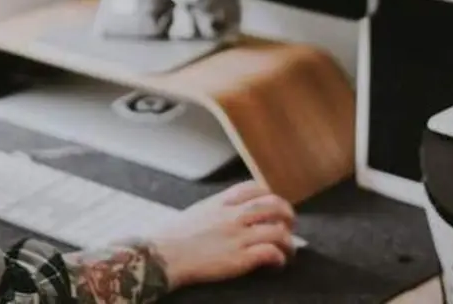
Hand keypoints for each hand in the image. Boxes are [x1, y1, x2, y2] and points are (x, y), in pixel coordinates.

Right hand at [152, 181, 295, 288]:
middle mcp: (233, 215)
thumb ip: (217, 209)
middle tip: (289, 226)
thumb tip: (232, 213)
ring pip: (278, 230)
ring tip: (288, 251)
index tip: (274, 206)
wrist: (163, 256)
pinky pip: (270, 252)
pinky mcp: (239, 258)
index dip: (270, 195)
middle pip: (274, 205)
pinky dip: (279, 257)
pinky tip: (277, 264)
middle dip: (287, 215)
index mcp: (221, 202)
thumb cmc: (174, 238)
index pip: (255, 188)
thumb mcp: (197, 212)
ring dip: (288, 242)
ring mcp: (237, 236)